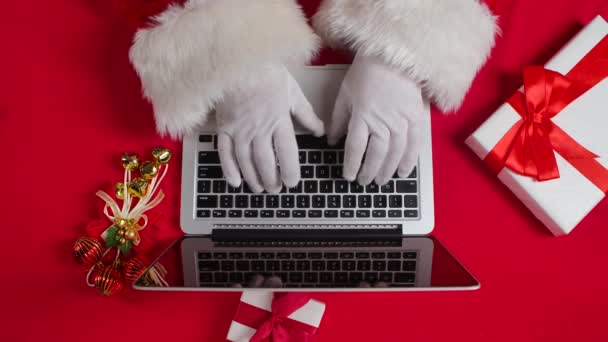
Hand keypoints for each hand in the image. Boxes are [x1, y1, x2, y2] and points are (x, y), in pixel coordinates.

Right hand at [216, 65, 324, 192]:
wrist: (238, 60)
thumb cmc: (266, 72)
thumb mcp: (293, 92)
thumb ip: (306, 114)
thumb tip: (320, 130)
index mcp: (279, 121)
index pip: (287, 154)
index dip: (290, 172)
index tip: (293, 182)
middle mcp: (259, 129)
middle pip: (266, 163)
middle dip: (272, 180)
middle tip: (276, 189)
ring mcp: (240, 129)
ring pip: (246, 162)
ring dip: (253, 178)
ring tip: (260, 188)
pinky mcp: (224, 127)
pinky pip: (225, 153)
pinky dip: (229, 169)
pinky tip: (235, 182)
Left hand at [327, 54, 425, 185]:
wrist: (393, 56)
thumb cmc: (365, 73)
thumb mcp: (345, 95)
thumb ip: (338, 120)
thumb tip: (331, 141)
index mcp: (362, 117)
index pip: (355, 149)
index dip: (352, 165)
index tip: (348, 176)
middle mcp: (382, 122)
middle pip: (376, 155)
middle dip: (369, 172)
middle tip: (365, 182)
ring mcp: (401, 121)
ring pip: (394, 153)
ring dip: (388, 170)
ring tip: (382, 181)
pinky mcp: (416, 118)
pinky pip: (413, 145)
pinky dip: (409, 160)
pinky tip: (404, 172)